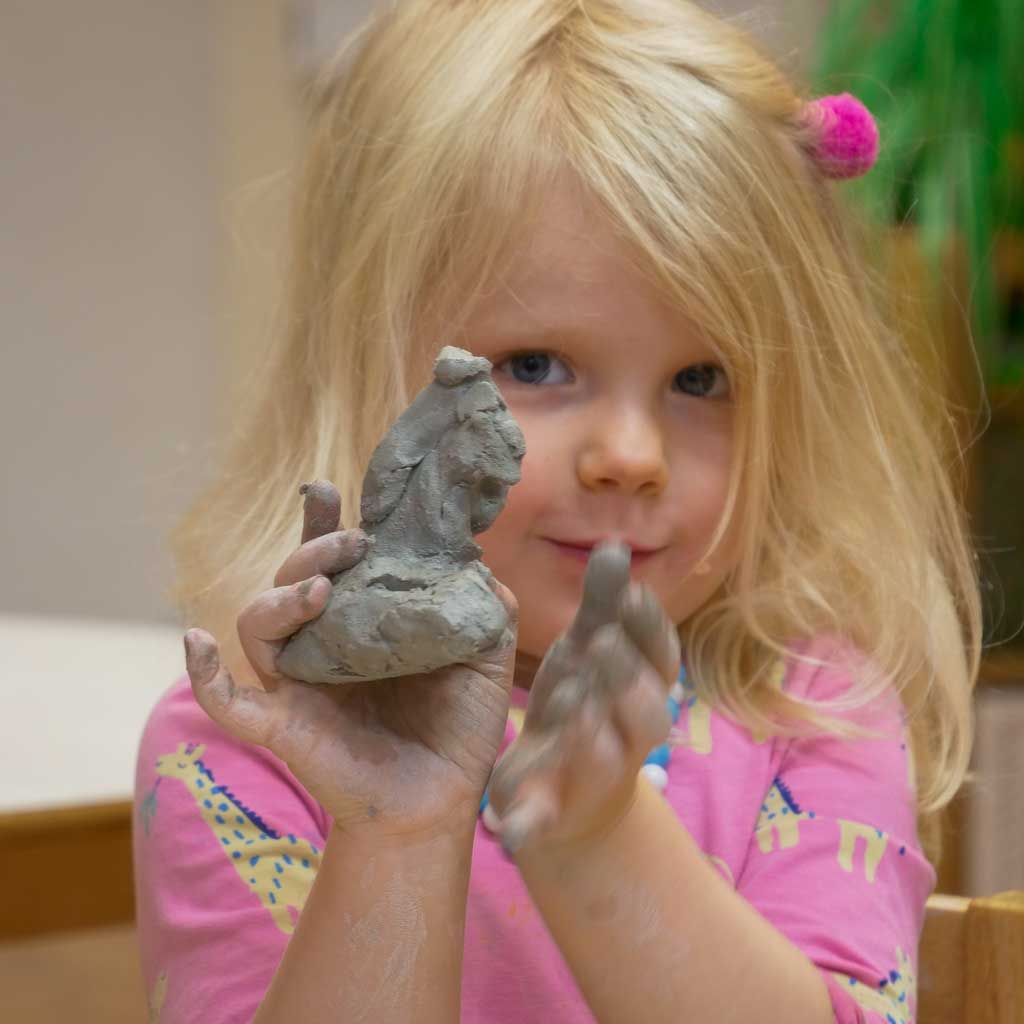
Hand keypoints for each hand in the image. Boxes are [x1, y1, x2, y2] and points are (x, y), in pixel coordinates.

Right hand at [183, 480, 517, 842]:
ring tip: (319, 592)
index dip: (322, 523)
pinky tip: (197, 641)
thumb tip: (471, 560)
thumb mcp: (485, 656)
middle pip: (292, 580)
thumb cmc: (457, 727)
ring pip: (259, 625)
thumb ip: (484, 605)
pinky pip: (228, 701)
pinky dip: (205, 674)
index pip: (334, 562)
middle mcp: (324, 643)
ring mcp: (299, 683)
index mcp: (365, 621)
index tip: (326, 490)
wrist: (441, 803)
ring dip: (280, 599)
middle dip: (315, 550)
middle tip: (356, 544)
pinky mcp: (285, 727)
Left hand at [485, 542, 679, 855]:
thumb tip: (615, 543)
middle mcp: (628, 737)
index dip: (649, 630)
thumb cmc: (584, 700)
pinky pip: (545, 824)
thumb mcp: (589, 650)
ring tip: (567, 701)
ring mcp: (593, 779)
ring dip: (590, 734)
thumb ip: (604, 602)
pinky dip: (529, 828)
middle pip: (646, 711)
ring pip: (606, 761)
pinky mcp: (551, 816)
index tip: (630, 596)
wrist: (569, 793)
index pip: (661, 660)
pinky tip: (509, 831)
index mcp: (639, 691)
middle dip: (624, 677)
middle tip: (596, 643)